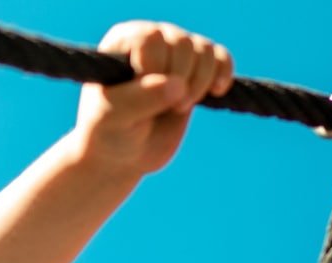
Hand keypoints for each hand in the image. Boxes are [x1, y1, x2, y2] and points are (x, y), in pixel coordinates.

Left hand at [74, 21, 233, 176]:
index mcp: (122, 42)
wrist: (124, 154)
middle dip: (180, 78)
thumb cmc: (108, 132)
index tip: (139, 97)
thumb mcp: (112, 118)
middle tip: (168, 107)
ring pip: (204, 50)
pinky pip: (221, 57)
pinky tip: (215, 93)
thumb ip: (139, 99)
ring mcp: (175, 53)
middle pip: (182, 43)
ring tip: (180, 107)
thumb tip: (177, 85)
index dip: (154, 68)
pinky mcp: (196, 69)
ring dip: (200, 81)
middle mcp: (151, 40)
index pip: (150, 39)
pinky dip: (223, 74)